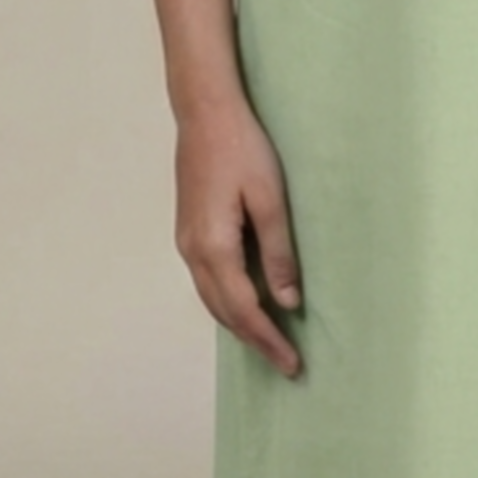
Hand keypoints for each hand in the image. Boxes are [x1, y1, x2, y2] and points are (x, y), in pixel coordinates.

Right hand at [173, 96, 304, 376]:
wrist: (204, 113)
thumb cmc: (243, 149)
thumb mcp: (270, 199)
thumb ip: (278, 253)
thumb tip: (287, 301)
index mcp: (214, 247)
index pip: (243, 309)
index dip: (268, 340)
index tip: (292, 364)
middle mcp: (193, 252)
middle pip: (223, 313)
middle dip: (255, 341)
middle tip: (286, 364)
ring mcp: (186, 243)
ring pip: (211, 301)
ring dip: (239, 326)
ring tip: (269, 343)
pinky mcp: (189, 233)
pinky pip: (207, 283)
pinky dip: (227, 304)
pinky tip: (246, 307)